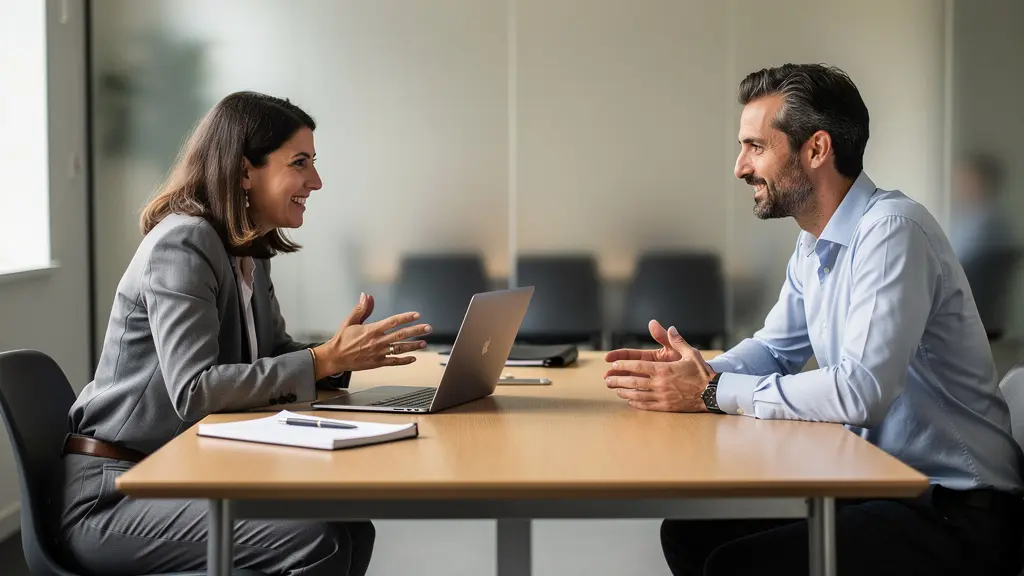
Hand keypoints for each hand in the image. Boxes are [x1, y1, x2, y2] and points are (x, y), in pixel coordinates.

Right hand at [311, 293, 431, 378]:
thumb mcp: (350, 321)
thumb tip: (366, 296)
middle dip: (416, 331)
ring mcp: (378, 353)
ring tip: (424, 343)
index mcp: (371, 329)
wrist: (334, 357)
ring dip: (413, 345)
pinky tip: (413, 358)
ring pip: (399, 349)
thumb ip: (361, 309)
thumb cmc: (342, 339)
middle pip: (401, 335)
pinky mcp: (377, 363)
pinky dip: (404, 360)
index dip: (406, 317)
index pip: (393, 321)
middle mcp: (377, 341)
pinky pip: (393, 362)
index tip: (417, 315)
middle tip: (428, 328)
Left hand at [604, 324, 715, 411]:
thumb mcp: (690, 353)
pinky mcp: (666, 406)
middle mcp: (660, 383)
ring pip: (637, 395)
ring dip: (624, 392)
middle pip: (633, 382)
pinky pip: (647, 405)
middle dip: (617, 380)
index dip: (623, 365)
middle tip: (606, 379)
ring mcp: (662, 396)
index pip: (638, 366)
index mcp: (663, 369)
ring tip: (615, 390)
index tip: (613, 364)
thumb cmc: (701, 372)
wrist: (713, 393)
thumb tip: (669, 327)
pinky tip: (630, 401)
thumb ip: (677, 341)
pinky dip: (636, 403)